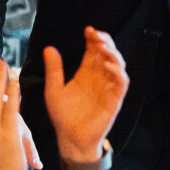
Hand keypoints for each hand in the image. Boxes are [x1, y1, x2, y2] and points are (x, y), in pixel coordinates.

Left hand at [44, 28, 127, 164]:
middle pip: (107, 53)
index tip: (87, 30)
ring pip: (118, 65)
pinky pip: (121, 83)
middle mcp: (99, 78)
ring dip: (113, 53)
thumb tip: (48, 48)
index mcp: (86, 73)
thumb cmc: (63, 116)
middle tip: (96, 35)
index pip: (94, 50)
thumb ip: (54, 70)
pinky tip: (108, 65)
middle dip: (104, 41)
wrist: (70, 139)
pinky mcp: (114, 100)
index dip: (93, 38)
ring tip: (103, 46)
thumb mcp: (54, 90)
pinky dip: (118, 72)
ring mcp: (108, 88)